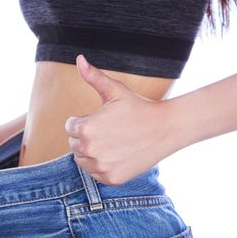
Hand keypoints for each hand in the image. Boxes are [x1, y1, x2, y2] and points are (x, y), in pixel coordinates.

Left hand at [65, 54, 180, 185]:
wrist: (166, 129)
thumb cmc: (139, 107)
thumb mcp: (115, 91)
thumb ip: (93, 76)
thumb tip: (78, 58)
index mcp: (86, 128)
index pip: (71, 126)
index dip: (85, 120)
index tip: (104, 119)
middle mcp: (90, 150)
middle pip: (74, 144)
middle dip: (87, 136)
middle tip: (111, 130)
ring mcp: (101, 167)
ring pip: (82, 160)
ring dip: (91, 152)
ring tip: (113, 142)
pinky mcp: (111, 179)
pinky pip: (95, 173)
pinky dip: (102, 166)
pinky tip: (118, 154)